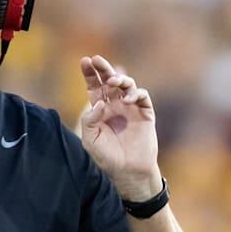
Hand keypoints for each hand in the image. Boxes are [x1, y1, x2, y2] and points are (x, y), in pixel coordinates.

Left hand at [78, 55, 161, 199]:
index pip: (94, 86)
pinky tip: (128, 98)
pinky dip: (136, 93)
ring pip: (127, 85)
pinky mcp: (145, 114)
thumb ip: (90, 120)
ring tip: (113, 81)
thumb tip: (98, 102)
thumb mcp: (90, 140)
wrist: (128, 172)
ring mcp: (131, 108)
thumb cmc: (106, 157)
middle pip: (109, 81)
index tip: (85, 61)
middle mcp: (115, 105)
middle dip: (104, 68)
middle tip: (97, 59)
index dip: (90, 73)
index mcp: (100, 109)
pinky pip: (142, 97)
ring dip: (121, 79)